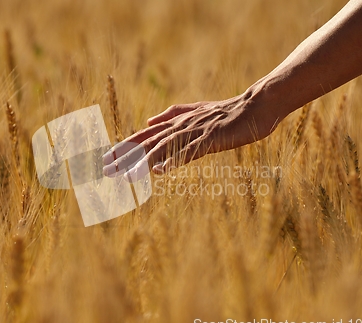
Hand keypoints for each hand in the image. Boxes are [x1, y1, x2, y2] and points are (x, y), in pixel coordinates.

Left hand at [102, 90, 282, 180]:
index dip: (124, 147)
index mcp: (176, 121)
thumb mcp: (196, 112)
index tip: (106, 160)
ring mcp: (195, 131)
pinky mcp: (210, 138)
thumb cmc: (227, 113)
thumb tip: (149, 119)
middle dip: (125, 157)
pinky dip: (173, 160)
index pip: (143, 136)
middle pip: (147, 142)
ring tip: (126, 176)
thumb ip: (172, 114)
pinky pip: (189, 151)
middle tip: (105, 170)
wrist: (255, 106)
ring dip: (143, 162)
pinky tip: (160, 171)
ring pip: (163, 147)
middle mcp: (180, 125)